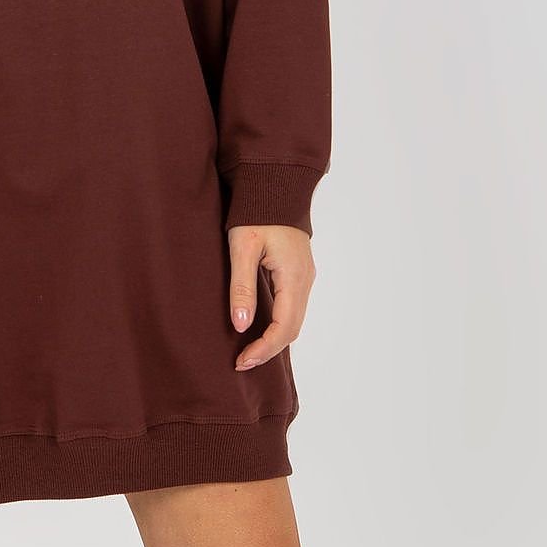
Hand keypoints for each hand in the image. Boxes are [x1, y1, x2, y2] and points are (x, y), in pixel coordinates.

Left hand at [227, 224, 314, 372]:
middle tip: (242, 362)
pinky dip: (279, 323)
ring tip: (248, 350)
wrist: (274, 183)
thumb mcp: (242, 247)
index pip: (284, 327)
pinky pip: (293, 306)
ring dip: (274, 338)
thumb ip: (242, 286)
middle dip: (268, 349)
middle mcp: (305, 279)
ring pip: (294, 319)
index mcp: (294, 276)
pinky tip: (261, 327)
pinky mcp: (298, 271)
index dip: (264, 349)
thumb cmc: (256, 211)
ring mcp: (304, 276)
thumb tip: (242, 325)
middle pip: (292, 328)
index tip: (242, 362)